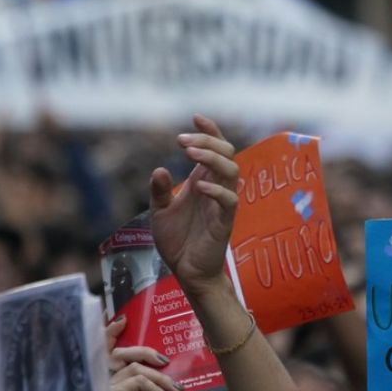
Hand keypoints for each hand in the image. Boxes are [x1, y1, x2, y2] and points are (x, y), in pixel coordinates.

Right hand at [108, 319, 179, 390]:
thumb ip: (146, 378)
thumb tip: (161, 359)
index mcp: (109, 381)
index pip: (105, 351)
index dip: (110, 332)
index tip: (123, 319)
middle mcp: (102, 382)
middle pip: (119, 353)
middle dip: (144, 350)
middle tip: (164, 359)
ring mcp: (104, 388)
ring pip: (134, 367)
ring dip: (159, 376)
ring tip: (175, 388)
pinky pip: (137, 380)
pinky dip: (155, 387)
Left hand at [149, 115, 238, 295]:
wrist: (187, 273)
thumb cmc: (178, 242)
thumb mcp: (160, 212)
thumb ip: (159, 191)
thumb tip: (160, 169)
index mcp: (204, 182)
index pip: (215, 149)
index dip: (210, 131)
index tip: (195, 117)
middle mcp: (216, 189)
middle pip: (226, 153)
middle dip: (207, 141)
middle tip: (181, 141)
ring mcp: (222, 205)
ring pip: (232, 171)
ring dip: (213, 158)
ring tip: (190, 154)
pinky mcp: (224, 223)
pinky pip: (230, 201)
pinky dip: (217, 190)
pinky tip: (199, 187)